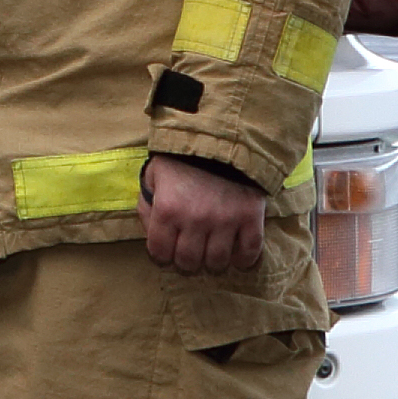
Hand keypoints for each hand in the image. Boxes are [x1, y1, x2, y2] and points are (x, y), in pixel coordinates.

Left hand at [139, 157, 263, 275]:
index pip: (160, 254)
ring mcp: (225, 220)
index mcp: (167, 210)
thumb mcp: (153, 176)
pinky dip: (243, 259)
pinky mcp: (251, 217)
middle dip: (186, 260)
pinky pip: (249, 252)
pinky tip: (235, 253)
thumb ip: (147, 206)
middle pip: (189, 262)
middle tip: (190, 249)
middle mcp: (195, 219)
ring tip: (211, 249)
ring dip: (212, 261)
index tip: (167, 249)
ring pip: (217, 262)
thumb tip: (150, 234)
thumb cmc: (182, 158)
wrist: (222, 136)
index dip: (161, 255)